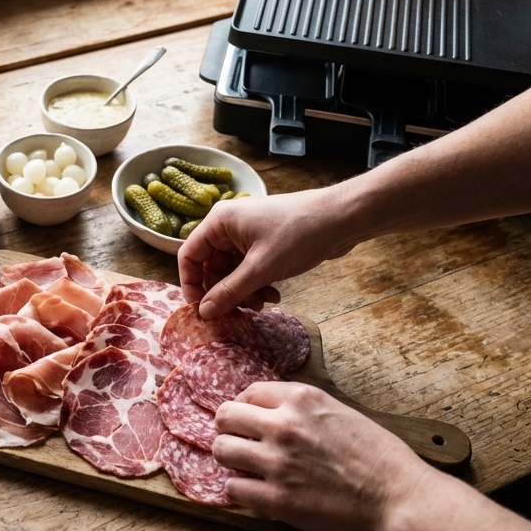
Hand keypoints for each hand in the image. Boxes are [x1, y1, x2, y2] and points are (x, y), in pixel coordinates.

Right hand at [178, 188, 364, 317]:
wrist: (342, 218)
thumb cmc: (299, 234)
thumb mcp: (261, 268)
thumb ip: (229, 292)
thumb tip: (204, 312)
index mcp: (219, 222)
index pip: (189, 256)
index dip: (191, 285)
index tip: (201, 311)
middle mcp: (229, 226)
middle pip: (211, 267)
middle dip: (224, 292)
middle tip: (237, 312)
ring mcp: (248, 234)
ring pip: (232, 271)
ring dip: (244, 291)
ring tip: (262, 304)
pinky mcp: (265, 243)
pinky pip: (250, 269)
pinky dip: (258, 284)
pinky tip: (274, 296)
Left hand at [211, 382, 434, 530]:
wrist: (398, 498)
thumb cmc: (379, 458)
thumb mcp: (341, 413)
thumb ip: (304, 410)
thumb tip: (272, 413)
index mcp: (303, 399)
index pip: (249, 392)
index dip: (245, 407)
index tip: (248, 421)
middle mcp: (285, 425)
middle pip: (225, 416)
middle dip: (229, 429)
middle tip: (240, 442)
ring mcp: (277, 462)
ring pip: (222, 450)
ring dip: (231, 459)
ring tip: (246, 468)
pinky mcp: (276, 498)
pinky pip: (232, 488)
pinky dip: (240, 490)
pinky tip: (255, 491)